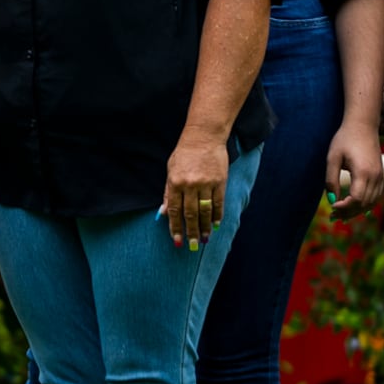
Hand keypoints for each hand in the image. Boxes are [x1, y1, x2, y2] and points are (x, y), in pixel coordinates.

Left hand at [163, 131, 230, 249]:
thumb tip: (164, 213)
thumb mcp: (170, 171)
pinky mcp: (220, 181)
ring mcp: (206, 183)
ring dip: (205, 227)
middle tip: (192, 245)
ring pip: (205, 211)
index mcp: (175, 182)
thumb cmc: (184, 154)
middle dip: (191, 232)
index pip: (174, 211)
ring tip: (205, 239)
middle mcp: (190, 185)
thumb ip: (168, 193)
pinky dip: (217, 215)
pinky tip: (216, 224)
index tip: (177, 241)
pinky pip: (218, 203)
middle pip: (190, 214)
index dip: (175, 228)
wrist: (204, 137)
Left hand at [323, 118, 383, 220]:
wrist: (363, 126)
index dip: (344, 207)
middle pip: (364, 204)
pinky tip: (354, 208)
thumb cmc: (344, 140)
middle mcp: (375, 176)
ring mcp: (380, 176)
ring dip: (357, 211)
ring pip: (371, 202)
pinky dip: (365, 205)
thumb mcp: (332, 158)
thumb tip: (331, 200)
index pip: (356, 199)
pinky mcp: (380, 175)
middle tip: (333, 217)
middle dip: (348, 212)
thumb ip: (331, 179)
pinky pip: (376, 196)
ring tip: (341, 215)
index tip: (332, 207)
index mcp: (363, 172)